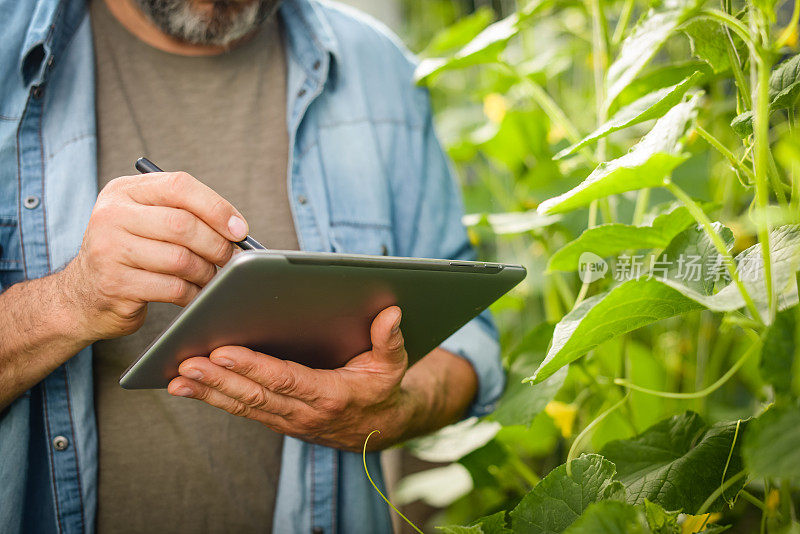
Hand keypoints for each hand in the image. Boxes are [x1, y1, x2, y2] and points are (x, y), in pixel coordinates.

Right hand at [61, 171, 247, 341]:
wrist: (82, 296)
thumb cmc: (129, 254)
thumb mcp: (145, 221)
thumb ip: (183, 214)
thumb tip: (237, 229)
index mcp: (124, 191)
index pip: (179, 186)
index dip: (216, 207)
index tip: (240, 229)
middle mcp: (112, 215)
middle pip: (183, 224)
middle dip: (217, 244)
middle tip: (230, 258)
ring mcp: (110, 250)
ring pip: (181, 258)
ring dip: (206, 272)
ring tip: (211, 277)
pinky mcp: (116, 285)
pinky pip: (173, 288)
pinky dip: (193, 293)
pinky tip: (195, 293)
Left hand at [167, 306, 425, 451]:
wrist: (380, 428)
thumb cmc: (382, 388)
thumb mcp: (394, 364)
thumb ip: (390, 339)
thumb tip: (391, 313)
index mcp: (331, 394)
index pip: (285, 379)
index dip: (253, 367)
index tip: (223, 352)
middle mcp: (305, 412)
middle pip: (255, 395)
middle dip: (217, 379)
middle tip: (186, 362)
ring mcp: (288, 420)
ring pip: (243, 406)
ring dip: (208, 392)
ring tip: (178, 375)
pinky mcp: (278, 420)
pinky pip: (243, 410)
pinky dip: (214, 399)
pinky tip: (188, 387)